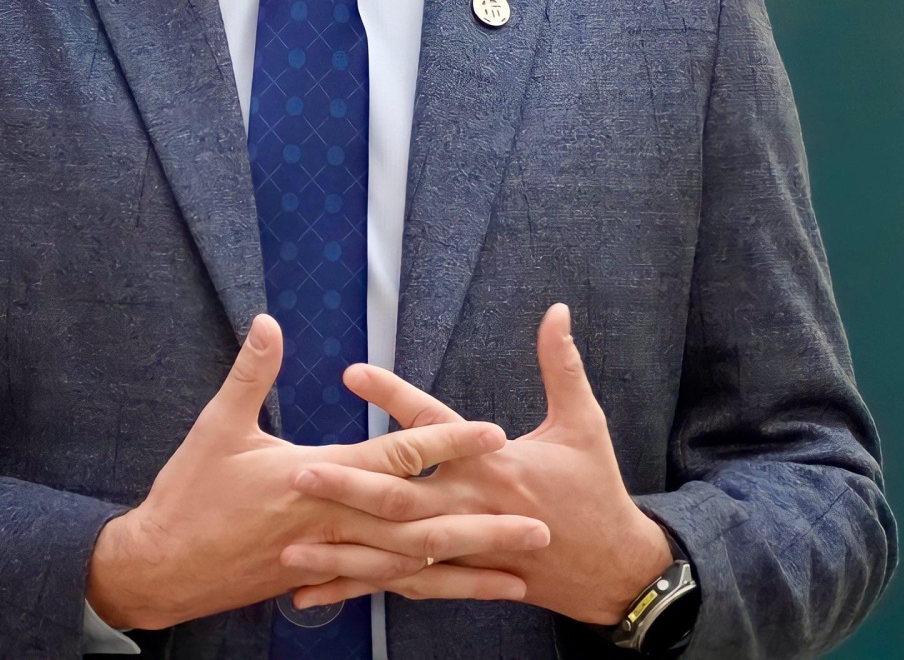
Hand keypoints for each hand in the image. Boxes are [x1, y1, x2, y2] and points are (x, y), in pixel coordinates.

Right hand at [85, 314, 552, 630]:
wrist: (162, 569)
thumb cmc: (188, 497)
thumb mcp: (216, 427)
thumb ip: (250, 374)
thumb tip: (268, 320)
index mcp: (317, 480)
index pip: (396, 458)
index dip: (447, 443)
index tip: (494, 434)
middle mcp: (336, 523)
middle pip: (424, 524)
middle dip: (483, 525)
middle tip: (539, 526)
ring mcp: (333, 557)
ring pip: (414, 567)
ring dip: (469, 570)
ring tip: (519, 574)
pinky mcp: (324, 578)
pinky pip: (386, 586)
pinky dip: (427, 590)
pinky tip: (458, 592)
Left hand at [284, 304, 673, 624]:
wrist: (614, 570)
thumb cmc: (597, 490)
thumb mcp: (585, 423)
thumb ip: (562, 365)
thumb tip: (556, 310)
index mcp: (495, 466)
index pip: (436, 427)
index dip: (395, 397)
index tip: (352, 372)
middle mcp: (472, 508)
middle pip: (403, 500)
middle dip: (349, 489)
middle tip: (299, 474)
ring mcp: (463, 550)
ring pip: (393, 553)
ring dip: (342, 552)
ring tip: (289, 547)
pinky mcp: (458, 576)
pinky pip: (400, 584)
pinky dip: (358, 588)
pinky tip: (312, 592)